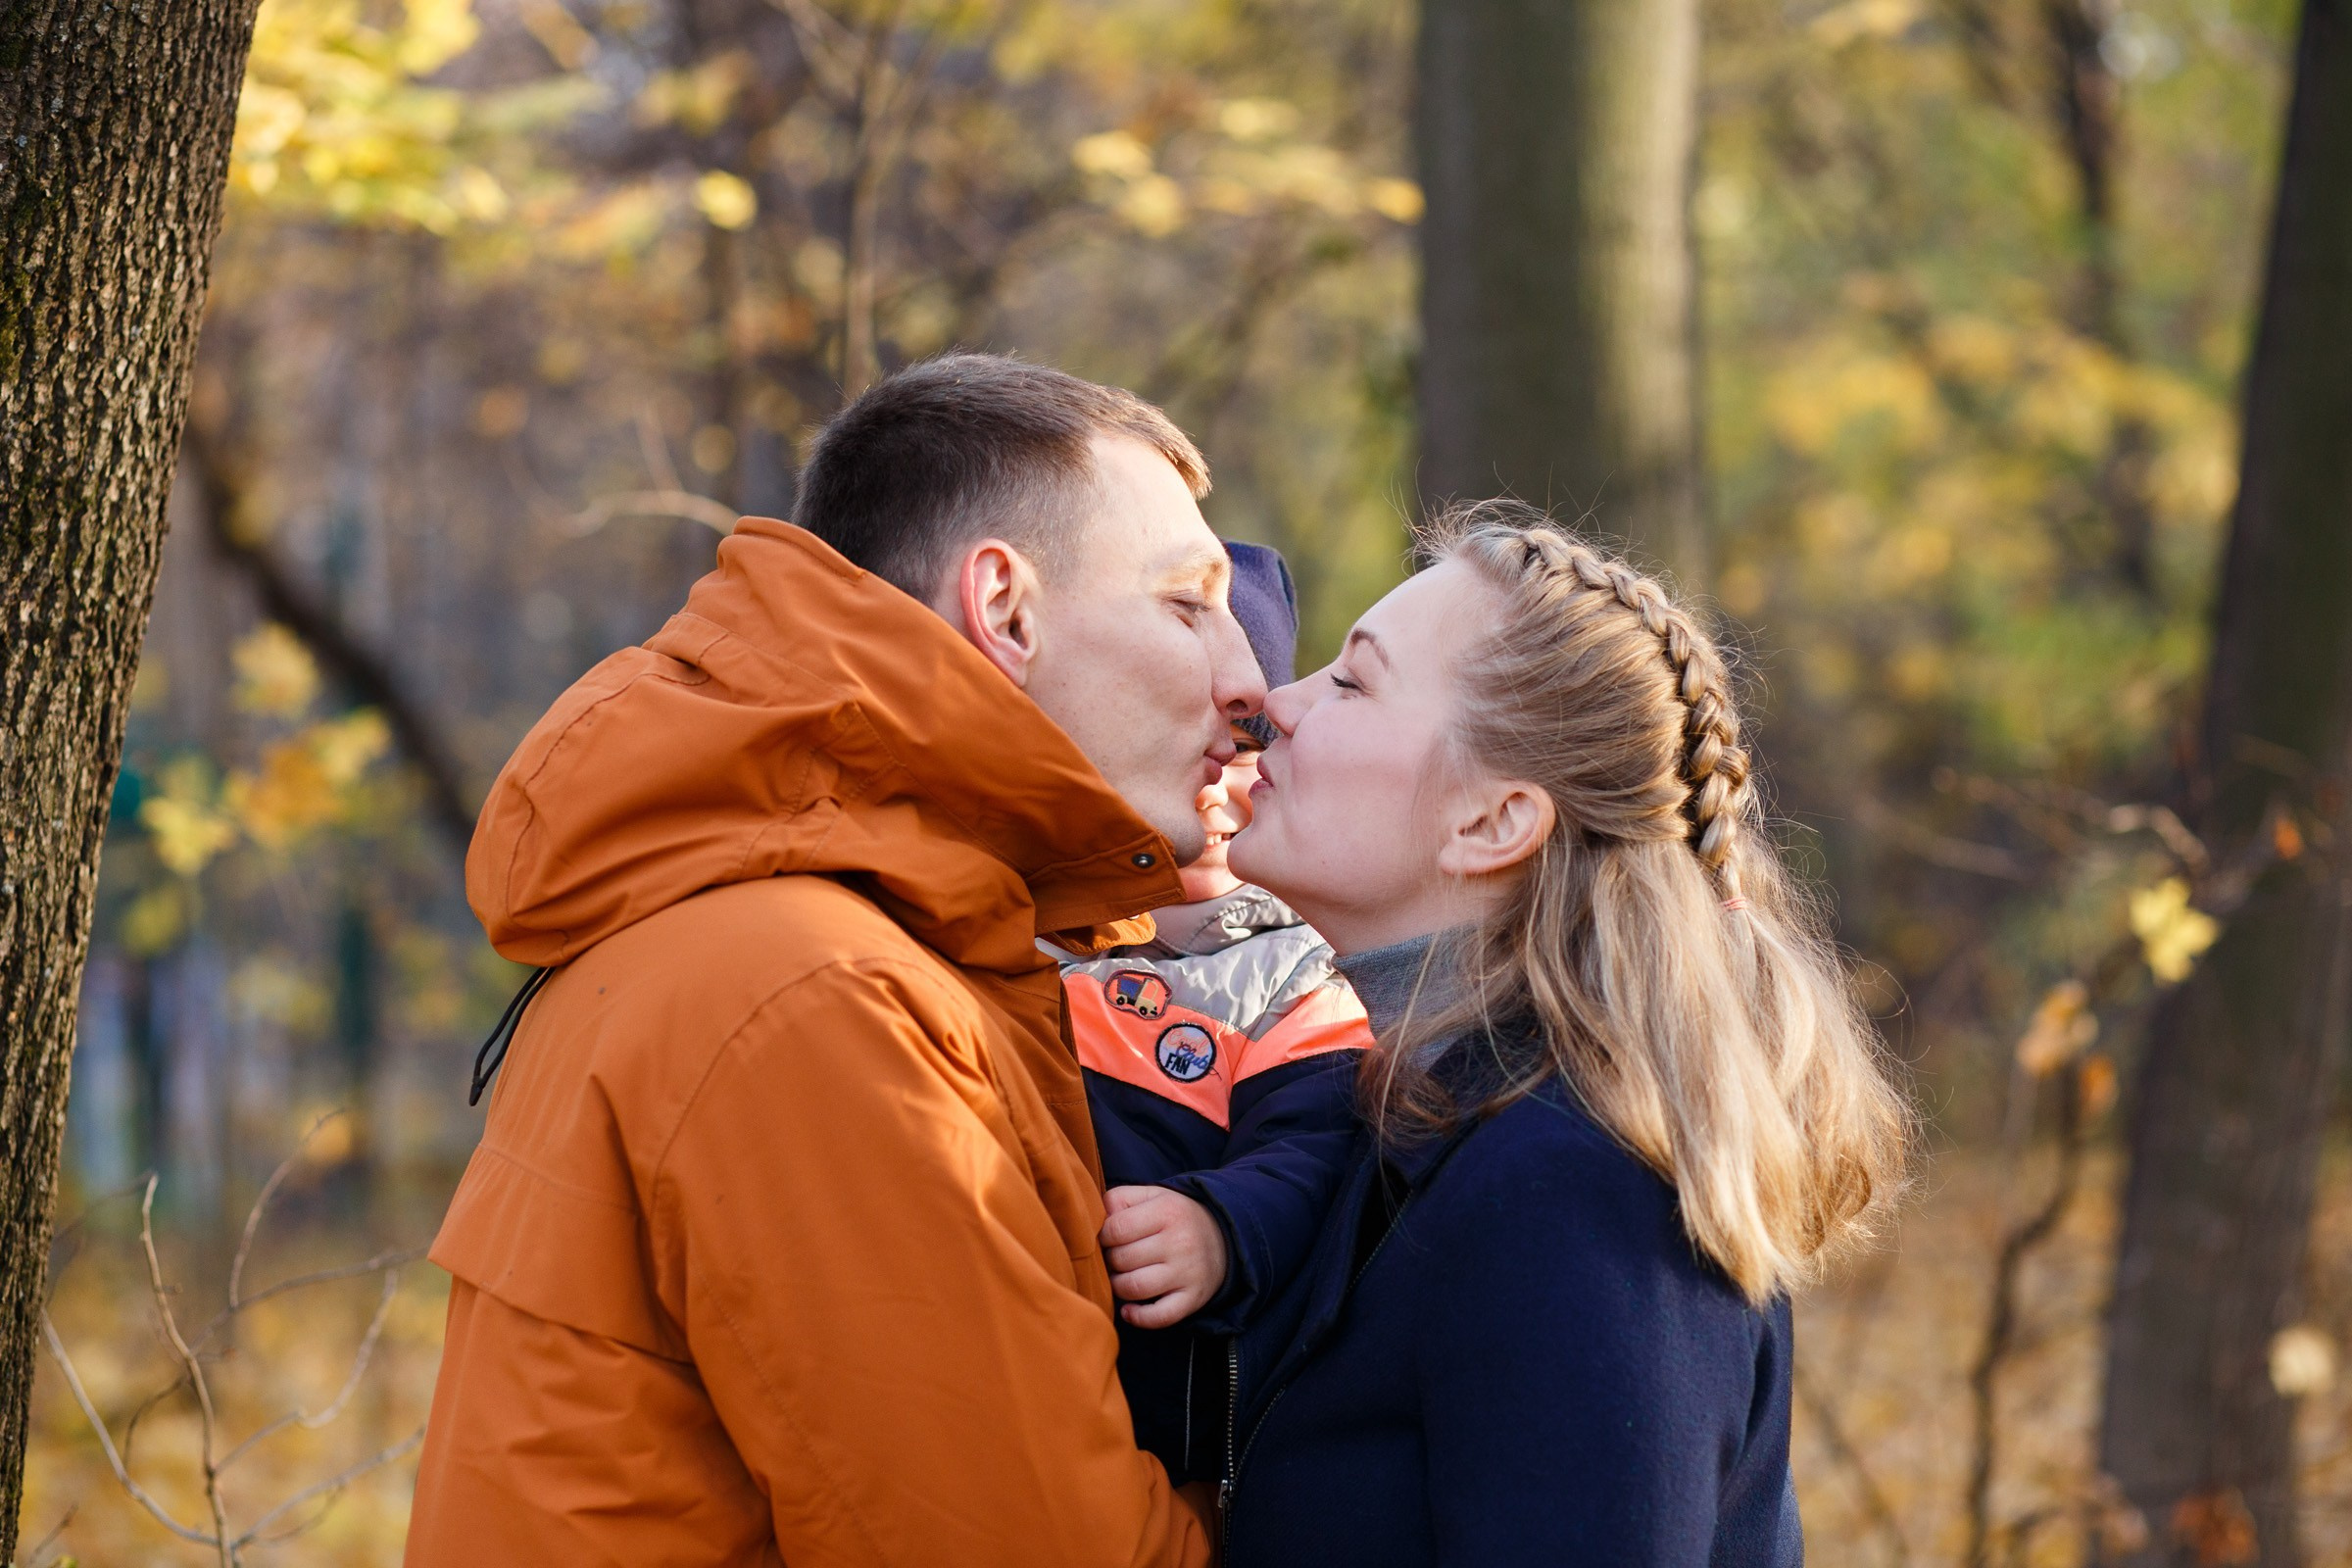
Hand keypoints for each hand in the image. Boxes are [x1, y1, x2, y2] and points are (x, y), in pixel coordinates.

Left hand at [1100, 1186, 1228, 1328]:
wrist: (1223, 1237)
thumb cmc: (1174, 1217)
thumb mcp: (1152, 1196)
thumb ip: (1119, 1199)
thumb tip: (1092, 1219)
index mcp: (1167, 1211)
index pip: (1116, 1228)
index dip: (1103, 1236)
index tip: (1108, 1239)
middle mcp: (1180, 1242)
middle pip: (1122, 1259)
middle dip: (1111, 1261)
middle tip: (1116, 1258)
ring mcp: (1187, 1273)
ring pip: (1134, 1288)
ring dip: (1118, 1287)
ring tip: (1122, 1278)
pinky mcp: (1193, 1298)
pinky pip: (1159, 1316)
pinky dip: (1138, 1317)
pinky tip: (1129, 1310)